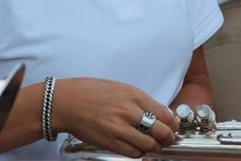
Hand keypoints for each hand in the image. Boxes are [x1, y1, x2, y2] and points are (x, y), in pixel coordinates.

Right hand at [51, 78, 178, 158]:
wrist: (67, 102)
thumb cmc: (91, 92)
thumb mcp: (120, 88)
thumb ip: (138, 100)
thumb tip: (157, 113)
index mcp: (133, 95)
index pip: (164, 113)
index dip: (172, 123)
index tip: (173, 126)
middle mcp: (129, 111)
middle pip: (161, 131)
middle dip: (168, 137)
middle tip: (168, 139)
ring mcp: (119, 128)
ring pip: (148, 144)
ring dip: (154, 147)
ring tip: (153, 145)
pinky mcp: (109, 142)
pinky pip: (132, 153)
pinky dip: (139, 153)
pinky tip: (138, 149)